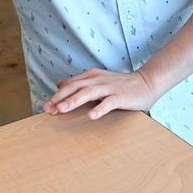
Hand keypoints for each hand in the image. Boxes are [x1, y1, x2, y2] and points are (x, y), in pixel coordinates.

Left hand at [43, 68, 159, 119]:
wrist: (146, 82)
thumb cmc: (119, 85)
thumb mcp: (97, 81)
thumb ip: (79, 83)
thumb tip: (60, 84)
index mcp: (91, 76)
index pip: (70, 85)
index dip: (57, 95)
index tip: (46, 107)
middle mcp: (98, 80)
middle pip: (75, 88)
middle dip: (60, 98)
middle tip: (48, 109)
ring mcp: (109, 88)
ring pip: (88, 93)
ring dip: (73, 101)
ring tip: (62, 110)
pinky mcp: (121, 96)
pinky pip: (108, 103)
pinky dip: (99, 109)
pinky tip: (91, 116)